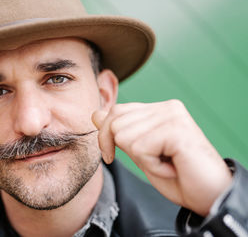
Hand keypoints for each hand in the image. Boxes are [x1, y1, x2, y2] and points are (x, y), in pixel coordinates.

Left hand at [92, 100, 231, 215]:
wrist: (209, 197)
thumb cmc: (176, 176)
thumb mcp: (139, 152)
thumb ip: (120, 132)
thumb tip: (95, 113)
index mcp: (158, 109)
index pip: (115, 112)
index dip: (106, 137)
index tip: (111, 156)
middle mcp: (167, 107)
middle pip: (115, 123)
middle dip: (124, 149)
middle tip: (153, 161)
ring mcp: (173, 116)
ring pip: (125, 136)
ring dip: (142, 160)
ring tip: (166, 163)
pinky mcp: (177, 130)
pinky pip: (140, 148)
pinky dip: (152, 166)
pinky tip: (172, 168)